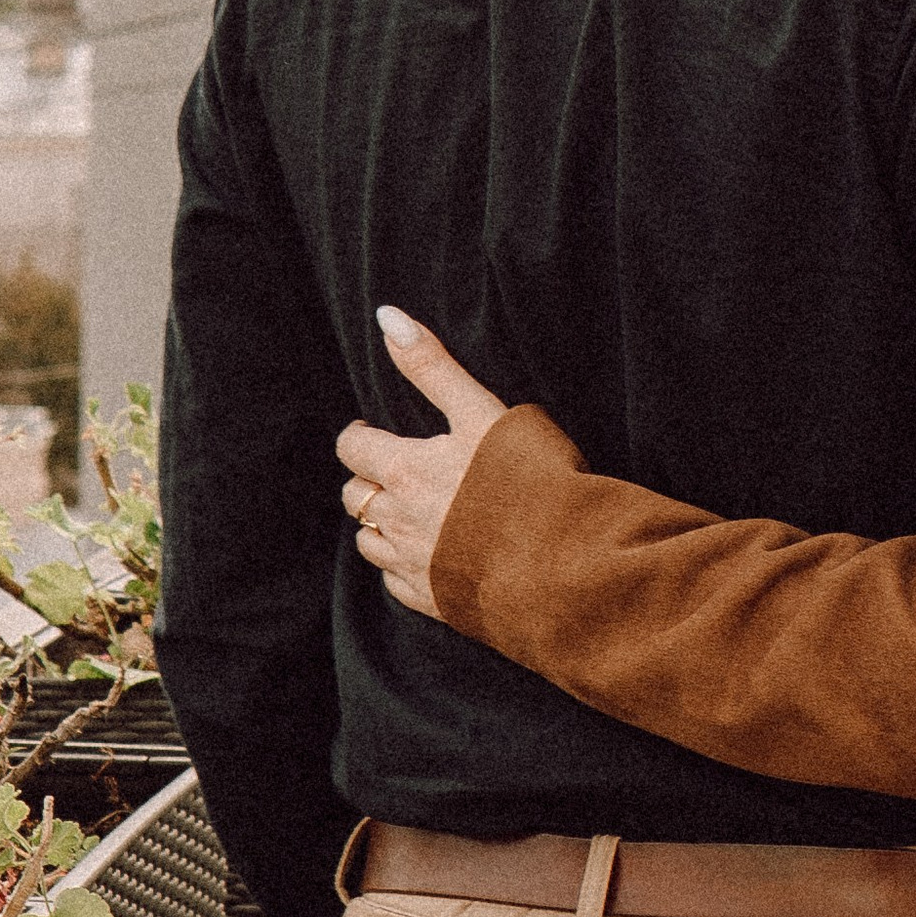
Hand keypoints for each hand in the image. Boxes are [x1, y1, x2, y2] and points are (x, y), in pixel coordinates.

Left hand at [335, 310, 507, 618]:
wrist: (562, 563)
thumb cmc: (527, 480)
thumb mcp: (482, 409)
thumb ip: (432, 366)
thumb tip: (387, 316)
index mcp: (403, 470)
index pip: (353, 447)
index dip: (358, 436)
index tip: (372, 430)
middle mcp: (398, 520)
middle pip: (354, 497)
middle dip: (365, 479)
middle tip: (390, 468)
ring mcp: (413, 564)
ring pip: (369, 543)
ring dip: (378, 524)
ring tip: (406, 511)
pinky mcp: (434, 599)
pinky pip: (397, 583)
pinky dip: (402, 567)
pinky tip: (426, 555)